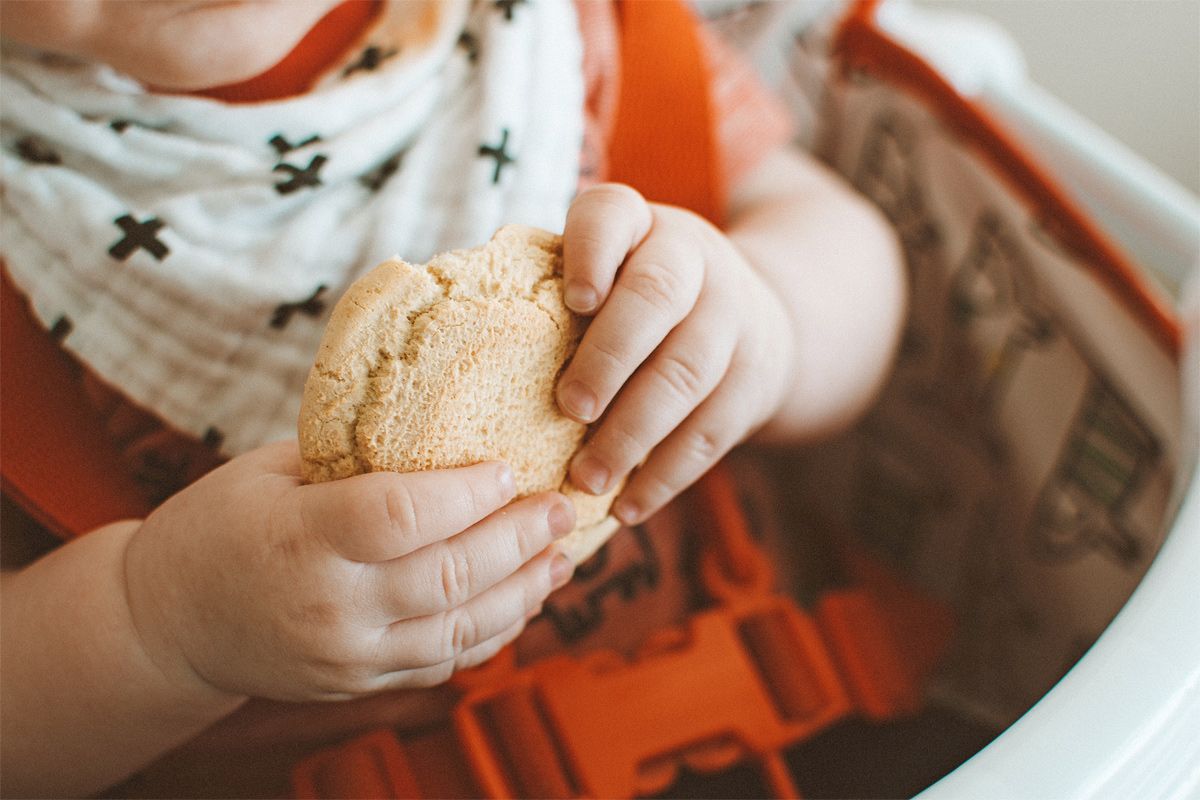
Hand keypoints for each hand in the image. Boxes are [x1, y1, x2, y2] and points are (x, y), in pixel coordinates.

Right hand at [122, 442, 575, 701]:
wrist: (166, 625)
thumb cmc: (217, 527)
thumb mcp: (267, 473)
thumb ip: (348, 459)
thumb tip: (438, 421)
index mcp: (301, 538)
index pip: (401, 515)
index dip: (467, 492)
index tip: (510, 469)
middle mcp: (330, 606)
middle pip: (449, 574)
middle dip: (520, 539)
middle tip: (564, 509)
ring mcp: (348, 655)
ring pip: (460, 628)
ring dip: (524, 591)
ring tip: (562, 558)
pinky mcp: (359, 684)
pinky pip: (443, 662)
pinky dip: (492, 633)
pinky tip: (523, 602)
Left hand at [556, 184, 794, 525]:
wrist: (755, 315)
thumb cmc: (635, 301)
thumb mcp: (608, 270)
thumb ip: (550, 290)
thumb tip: (457, 338)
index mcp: (637, 225)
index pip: (615, 215)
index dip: (594, 253)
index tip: (575, 301)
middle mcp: (691, 260)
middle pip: (658, 298)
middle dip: (610, 356)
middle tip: (569, 408)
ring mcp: (731, 318)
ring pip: (688, 372)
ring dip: (634, 431)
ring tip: (586, 477)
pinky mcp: (753, 380)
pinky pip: (713, 432)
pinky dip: (667, 475)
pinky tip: (628, 505)